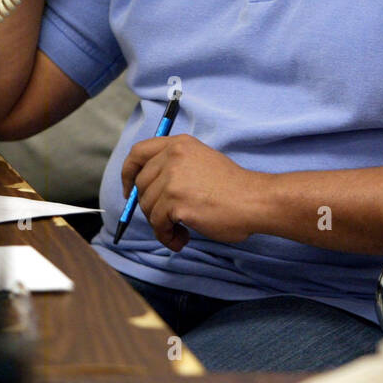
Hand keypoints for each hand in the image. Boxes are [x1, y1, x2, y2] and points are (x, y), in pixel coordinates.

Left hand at [121, 134, 264, 251]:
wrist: (254, 200)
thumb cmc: (233, 187)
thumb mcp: (201, 161)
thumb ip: (175, 167)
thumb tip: (148, 189)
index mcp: (179, 144)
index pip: (138, 153)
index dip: (128, 173)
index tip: (130, 190)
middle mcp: (173, 157)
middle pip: (141, 185)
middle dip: (150, 206)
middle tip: (167, 220)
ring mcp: (173, 179)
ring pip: (148, 207)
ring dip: (161, 224)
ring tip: (180, 231)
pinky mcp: (175, 202)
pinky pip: (158, 225)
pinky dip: (167, 236)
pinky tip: (182, 239)